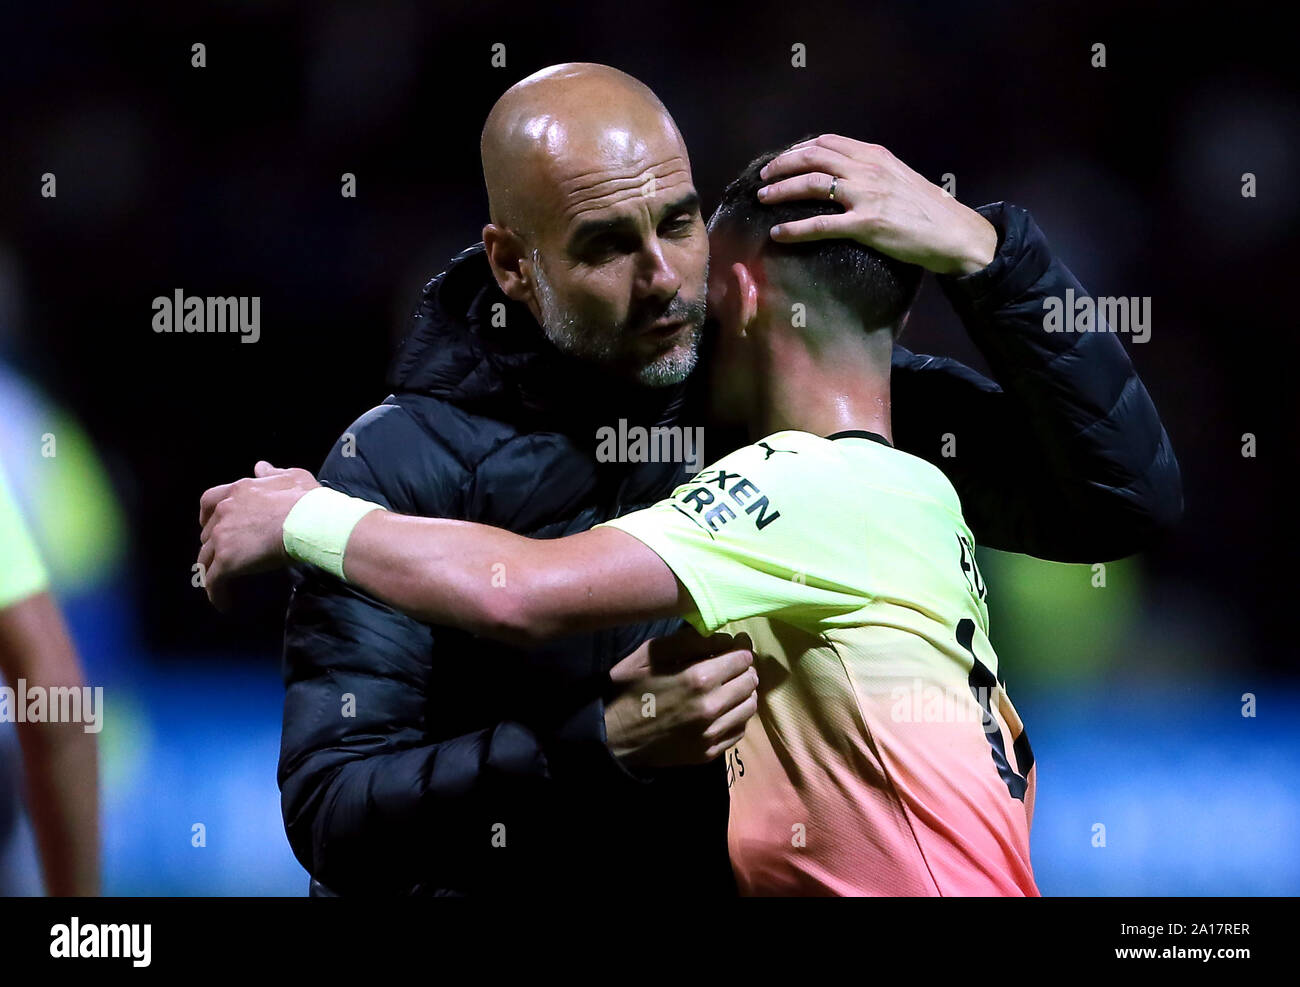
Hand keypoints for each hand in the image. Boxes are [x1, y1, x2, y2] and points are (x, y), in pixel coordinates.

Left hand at [197, 461, 319, 609]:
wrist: (311, 522)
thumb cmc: (307, 500)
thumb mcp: (293, 477)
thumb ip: (272, 473)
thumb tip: (260, 466)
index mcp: (238, 491)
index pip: (209, 500)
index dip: (207, 515)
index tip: (210, 525)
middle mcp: (224, 511)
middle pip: (207, 532)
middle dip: (214, 544)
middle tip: (227, 556)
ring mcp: (223, 537)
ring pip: (207, 558)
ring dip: (213, 570)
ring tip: (223, 584)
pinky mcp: (227, 561)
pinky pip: (214, 581)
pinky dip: (217, 593)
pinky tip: (226, 604)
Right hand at [604, 627, 757, 767]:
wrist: (614, 738)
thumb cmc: (629, 690)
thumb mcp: (649, 654)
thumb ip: (688, 641)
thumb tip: (723, 639)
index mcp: (697, 678)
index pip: (742, 659)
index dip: (741, 648)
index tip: (736, 644)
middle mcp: (711, 707)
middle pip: (751, 682)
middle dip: (745, 669)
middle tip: (733, 665)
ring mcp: (711, 734)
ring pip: (749, 707)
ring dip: (744, 693)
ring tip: (731, 687)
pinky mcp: (709, 753)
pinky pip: (739, 731)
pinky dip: (737, 717)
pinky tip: (724, 710)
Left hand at [758, 134, 996, 275]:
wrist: (955, 232)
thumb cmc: (928, 209)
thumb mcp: (899, 177)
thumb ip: (872, 171)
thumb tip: (845, 174)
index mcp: (875, 155)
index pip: (827, 141)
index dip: (799, 148)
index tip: (783, 159)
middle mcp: (868, 169)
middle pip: (812, 157)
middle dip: (782, 165)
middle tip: (763, 177)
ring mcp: (867, 196)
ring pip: (812, 184)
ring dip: (781, 190)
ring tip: (763, 199)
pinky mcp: (867, 224)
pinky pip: (821, 224)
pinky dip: (795, 228)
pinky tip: (779, 233)